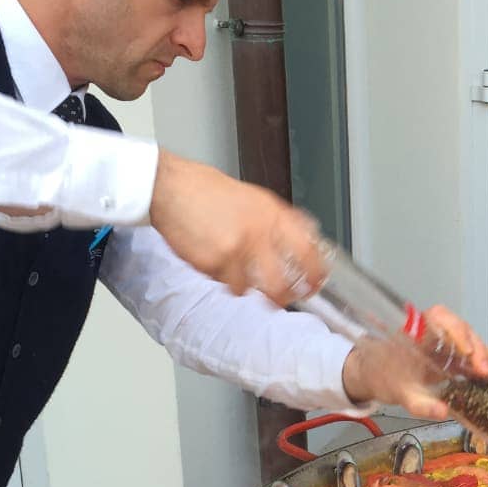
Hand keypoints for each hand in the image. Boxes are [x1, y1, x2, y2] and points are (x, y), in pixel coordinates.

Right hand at [148, 150, 325, 304]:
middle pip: (280, 284)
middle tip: (278, 298)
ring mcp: (236, 249)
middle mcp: (258, 232)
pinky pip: (223, 283)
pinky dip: (219, 276)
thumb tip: (303, 239)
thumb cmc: (209, 191)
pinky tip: (212, 256)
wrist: (172, 188)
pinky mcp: (213, 262)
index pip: (308, 251)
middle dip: (280, 297)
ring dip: (242, 284)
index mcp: (272, 214)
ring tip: (232, 266)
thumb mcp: (255, 198)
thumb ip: (278, 220)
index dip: (315, 274)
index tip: (315, 284)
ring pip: (248, 288)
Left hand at [342, 304, 487, 417]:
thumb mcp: (399, 393)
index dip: (457, 331)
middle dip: (481, 353)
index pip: (441, 318)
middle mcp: (438, 334)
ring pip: (476, 346)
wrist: (376, 376)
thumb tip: (442, 412)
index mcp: (419, 332)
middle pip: (466, 333)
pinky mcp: (458, 360)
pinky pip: (477, 360)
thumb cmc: (384, 376)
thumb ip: (419, 403)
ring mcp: (450, 347)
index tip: (467, 352)